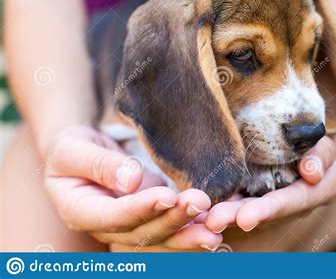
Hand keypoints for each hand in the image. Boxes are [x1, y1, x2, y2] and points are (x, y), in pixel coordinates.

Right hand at [44, 125, 221, 250]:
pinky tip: (215, 227)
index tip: (166, 196)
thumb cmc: (72, 149)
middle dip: (173, 219)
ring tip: (215, 230)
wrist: (82, 154)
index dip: (140, 209)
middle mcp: (108, 226)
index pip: (113, 216)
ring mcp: (131, 223)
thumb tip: (131, 180)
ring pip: (161, 235)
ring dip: (188, 232)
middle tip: (200, 203)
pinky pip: (171, 225)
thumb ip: (98, 164)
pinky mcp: (150, 215)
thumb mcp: (72, 148)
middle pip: (142, 231)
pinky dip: (193, 228)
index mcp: (81, 211)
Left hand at [205, 128, 335, 231]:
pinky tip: (205, 201)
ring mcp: (280, 191)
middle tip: (214, 219)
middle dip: (240, 214)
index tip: (245, 218)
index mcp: (321, 187)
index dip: (271, 209)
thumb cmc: (333, 131)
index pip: (295, 200)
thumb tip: (311, 174)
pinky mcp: (264, 183)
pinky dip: (227, 197)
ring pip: (253, 203)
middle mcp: (298, 195)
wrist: (327, 127)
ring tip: (205, 215)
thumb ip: (325, 152)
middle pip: (269, 209)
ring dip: (229, 209)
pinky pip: (245, 192)